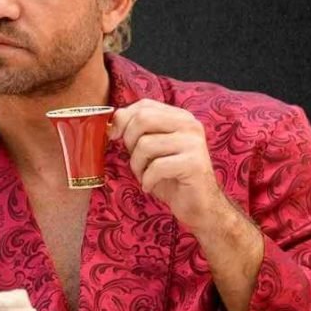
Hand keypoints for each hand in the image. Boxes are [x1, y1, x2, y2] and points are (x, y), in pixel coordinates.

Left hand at [108, 99, 227, 232]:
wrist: (198, 205)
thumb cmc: (170, 176)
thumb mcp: (151, 149)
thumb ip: (137, 132)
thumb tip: (113, 122)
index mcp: (179, 117)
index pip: (144, 105)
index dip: (123, 118)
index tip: (114, 135)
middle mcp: (189, 124)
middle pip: (143, 119)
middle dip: (129, 141)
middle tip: (135, 160)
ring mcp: (194, 143)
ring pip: (145, 144)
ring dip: (137, 165)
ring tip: (145, 175)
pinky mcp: (194, 163)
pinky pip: (156, 166)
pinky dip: (147, 180)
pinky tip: (151, 186)